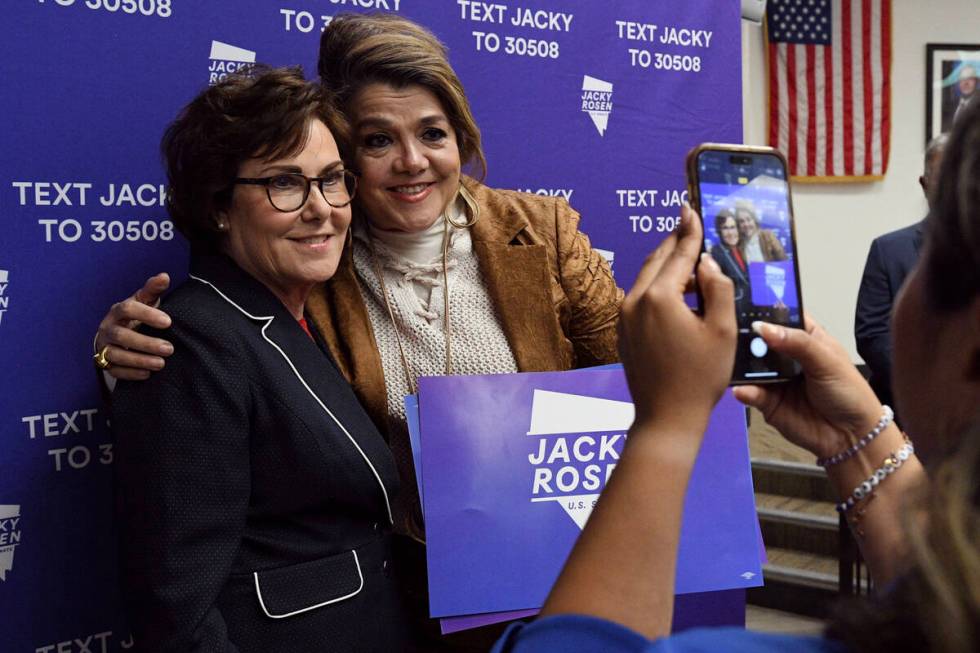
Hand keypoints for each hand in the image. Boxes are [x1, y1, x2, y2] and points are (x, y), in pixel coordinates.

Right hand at [94, 273, 172, 379]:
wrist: (116, 333)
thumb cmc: (136, 315)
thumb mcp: (144, 301)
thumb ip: (153, 289)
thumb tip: (165, 276)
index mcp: (118, 311)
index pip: (128, 309)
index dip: (147, 315)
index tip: (168, 322)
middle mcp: (108, 328)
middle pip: (121, 335)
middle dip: (146, 343)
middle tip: (170, 349)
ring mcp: (104, 346)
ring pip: (116, 355)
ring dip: (139, 360)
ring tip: (161, 364)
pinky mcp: (105, 363)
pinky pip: (114, 370)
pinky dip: (130, 373)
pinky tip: (147, 374)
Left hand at [618, 205, 736, 432]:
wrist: (666, 417)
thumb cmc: (699, 378)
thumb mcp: (722, 330)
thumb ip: (718, 288)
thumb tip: (707, 262)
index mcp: (659, 297)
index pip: (679, 254)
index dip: (690, 231)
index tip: (692, 209)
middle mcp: (634, 301)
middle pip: (657, 259)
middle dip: (675, 241)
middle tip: (689, 223)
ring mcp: (624, 316)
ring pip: (646, 277)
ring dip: (666, 263)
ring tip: (685, 252)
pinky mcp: (622, 330)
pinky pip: (640, 296)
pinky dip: (657, 284)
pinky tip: (673, 288)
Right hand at [733, 315, 883, 459]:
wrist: (851, 436)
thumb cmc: (847, 391)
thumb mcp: (827, 361)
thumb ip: (797, 343)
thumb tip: (762, 328)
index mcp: (803, 337)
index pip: (780, 315)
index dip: (764, 307)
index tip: (741, 298)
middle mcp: (784, 354)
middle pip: (759, 339)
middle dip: (745, 334)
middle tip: (726, 328)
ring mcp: (773, 378)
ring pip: (749, 365)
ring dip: (739, 362)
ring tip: (728, 357)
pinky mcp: (765, 401)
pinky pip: (750, 392)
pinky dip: (744, 390)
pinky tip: (741, 388)